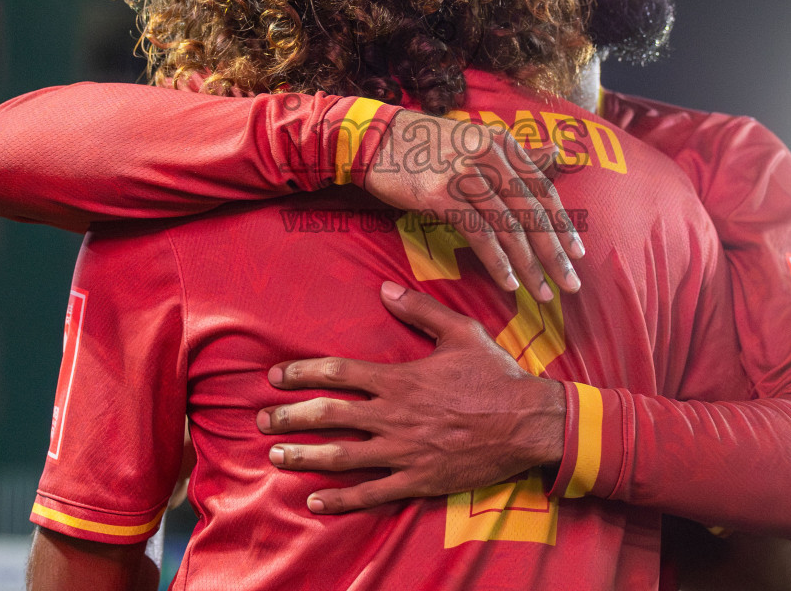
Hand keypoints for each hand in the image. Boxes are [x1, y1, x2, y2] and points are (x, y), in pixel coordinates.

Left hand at [257, 281, 564, 512]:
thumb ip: (421, 310)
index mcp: (400, 379)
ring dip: (304, 456)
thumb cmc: (496, 376)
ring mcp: (405, 451)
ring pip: (342, 456)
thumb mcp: (461, 332)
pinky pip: (372, 493)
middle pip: (328, 416)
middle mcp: (395, 416)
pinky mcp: (419, 479)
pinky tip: (316, 502)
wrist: (529, 422)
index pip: (337, 373)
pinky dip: (341, 500)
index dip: (301, 374)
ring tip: (275, 456)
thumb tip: (386, 288)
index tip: (275, 377)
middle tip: (261, 420)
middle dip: (289, 417)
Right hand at [362, 110, 584, 301]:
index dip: (563, 224)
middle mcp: (490, 156)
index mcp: (502, 143)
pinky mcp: (442, 195)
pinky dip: (498, 262)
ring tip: (544, 292)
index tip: (578, 254)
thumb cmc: (426, 145)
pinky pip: (479, 235)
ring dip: (530, 266)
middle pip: (532, 213)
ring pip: (509, 228)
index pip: (542, 189)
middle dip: (555, 253)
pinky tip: (509, 283)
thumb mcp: (476, 139)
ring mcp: (466, 174)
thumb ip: (515, 153)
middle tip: (572, 284)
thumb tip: (558, 150)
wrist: (374, 139)